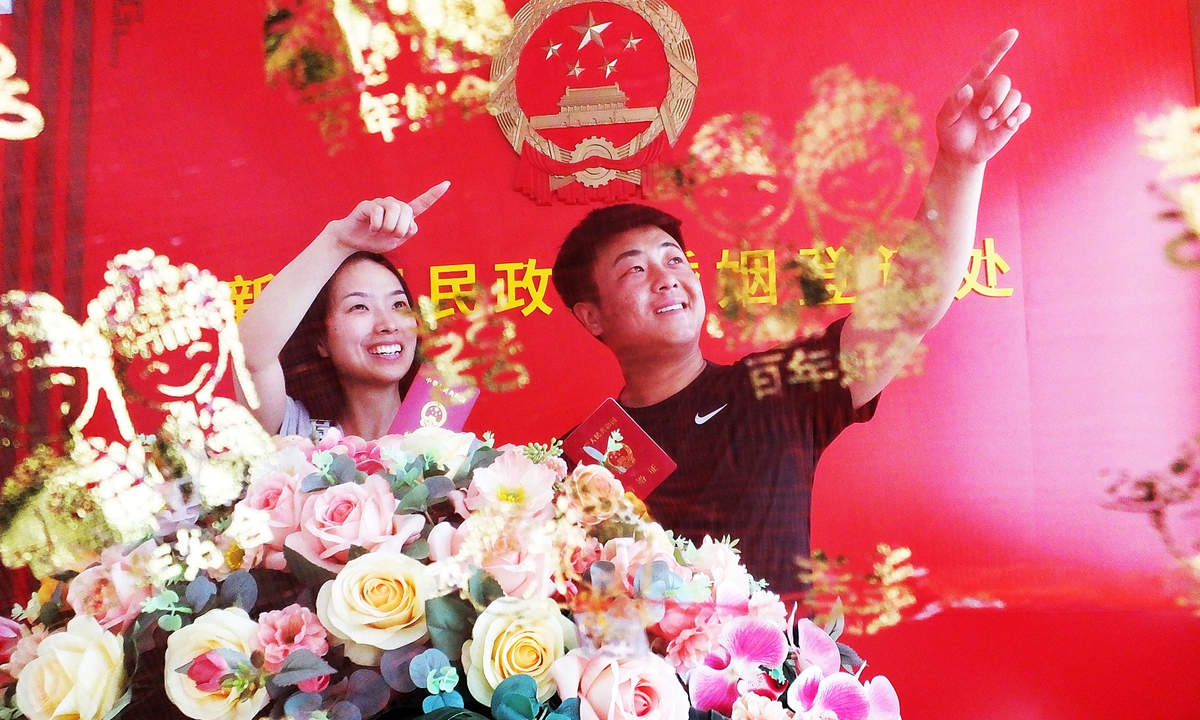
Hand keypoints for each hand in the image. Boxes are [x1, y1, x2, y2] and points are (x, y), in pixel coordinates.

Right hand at [327, 181, 449, 253]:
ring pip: (394, 211)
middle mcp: (394, 205)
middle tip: (389, 236)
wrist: (353, 241)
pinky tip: (371, 229)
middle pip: (407, 212)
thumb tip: (411, 222)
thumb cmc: (376, 240)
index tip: (446, 184)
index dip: (433, 195)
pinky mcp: (368, 205)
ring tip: (380, 232)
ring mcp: (381, 203)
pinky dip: (376, 226)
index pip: (422, 204)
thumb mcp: (396, 241)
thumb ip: (407, 232)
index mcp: (404, 214)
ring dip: (389, 228)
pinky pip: (378, 213)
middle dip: (400, 229)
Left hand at [936, 30, 1030, 166]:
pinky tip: (1008, 125)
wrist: (962, 154)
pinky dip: (1018, 116)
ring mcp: (1003, 103)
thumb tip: (967, 90)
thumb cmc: (950, 133)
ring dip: (1003, 111)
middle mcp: (990, 90)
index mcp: (973, 84)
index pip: (987, 61)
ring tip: (989, 124)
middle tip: (983, 115)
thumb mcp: (945, 121)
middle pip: (1004, 81)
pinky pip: (1025, 109)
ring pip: (1015, 96)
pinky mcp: (1012, 117)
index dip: (999, 47)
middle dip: (996, 98)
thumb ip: (954, 105)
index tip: (1013, 33)